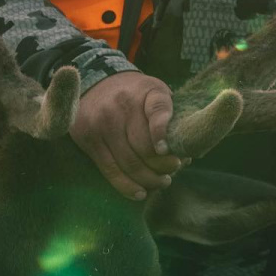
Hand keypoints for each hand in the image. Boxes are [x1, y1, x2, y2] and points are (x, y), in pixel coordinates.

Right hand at [70, 72, 182, 199]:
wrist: (96, 83)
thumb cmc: (136, 94)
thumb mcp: (156, 92)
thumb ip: (170, 116)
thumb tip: (187, 153)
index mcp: (146, 91)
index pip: (159, 111)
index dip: (163, 133)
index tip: (168, 151)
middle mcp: (122, 106)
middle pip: (144, 146)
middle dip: (163, 165)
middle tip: (174, 170)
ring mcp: (103, 123)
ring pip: (128, 162)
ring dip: (148, 179)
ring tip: (162, 182)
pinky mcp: (88, 139)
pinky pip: (109, 169)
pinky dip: (126, 185)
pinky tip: (140, 193)